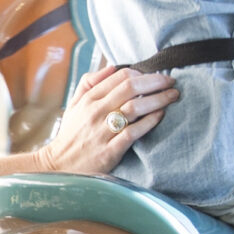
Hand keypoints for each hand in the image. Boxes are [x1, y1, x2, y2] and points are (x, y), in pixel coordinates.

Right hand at [35, 60, 177, 178]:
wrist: (59, 166)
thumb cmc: (71, 134)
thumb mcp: (74, 104)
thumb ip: (89, 82)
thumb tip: (112, 66)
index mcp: (89, 99)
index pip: (120, 77)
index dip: (141, 73)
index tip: (154, 75)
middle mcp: (96, 112)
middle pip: (130, 88)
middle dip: (155, 81)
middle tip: (171, 80)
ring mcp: (103, 131)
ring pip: (134, 108)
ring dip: (158, 99)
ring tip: (173, 95)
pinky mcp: (110, 150)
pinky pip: (133, 132)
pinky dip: (149, 122)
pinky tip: (161, 115)